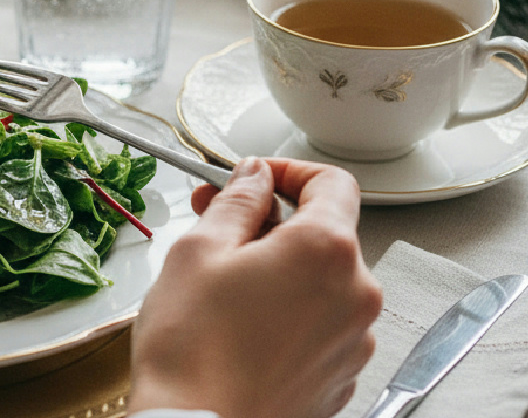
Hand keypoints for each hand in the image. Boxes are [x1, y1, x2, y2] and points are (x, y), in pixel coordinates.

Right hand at [124, 157, 381, 417]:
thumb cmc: (192, 349)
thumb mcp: (198, 250)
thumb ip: (236, 202)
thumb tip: (253, 179)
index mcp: (325, 251)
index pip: (331, 182)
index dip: (287, 172)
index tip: (254, 180)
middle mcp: (356, 294)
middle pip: (325, 234)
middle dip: (272, 224)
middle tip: (217, 225)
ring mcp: (353, 341)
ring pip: (321, 282)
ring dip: (280, 270)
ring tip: (223, 287)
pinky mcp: (339, 376)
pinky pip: (320, 325)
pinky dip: (288, 314)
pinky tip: (241, 326)